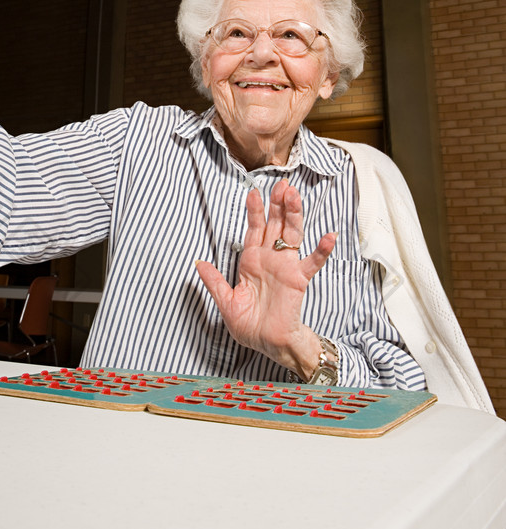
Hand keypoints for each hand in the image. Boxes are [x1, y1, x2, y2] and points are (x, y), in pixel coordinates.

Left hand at [196, 179, 335, 377]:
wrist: (267, 344)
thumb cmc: (249, 325)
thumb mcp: (226, 302)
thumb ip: (214, 281)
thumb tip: (198, 263)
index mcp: (251, 260)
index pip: (254, 229)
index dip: (254, 211)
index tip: (253, 191)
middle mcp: (270, 258)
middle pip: (275, 224)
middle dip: (277, 204)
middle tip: (281, 183)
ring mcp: (286, 267)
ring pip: (292, 235)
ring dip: (294, 215)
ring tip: (294, 196)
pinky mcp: (299, 279)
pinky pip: (313, 262)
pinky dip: (322, 250)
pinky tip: (329, 236)